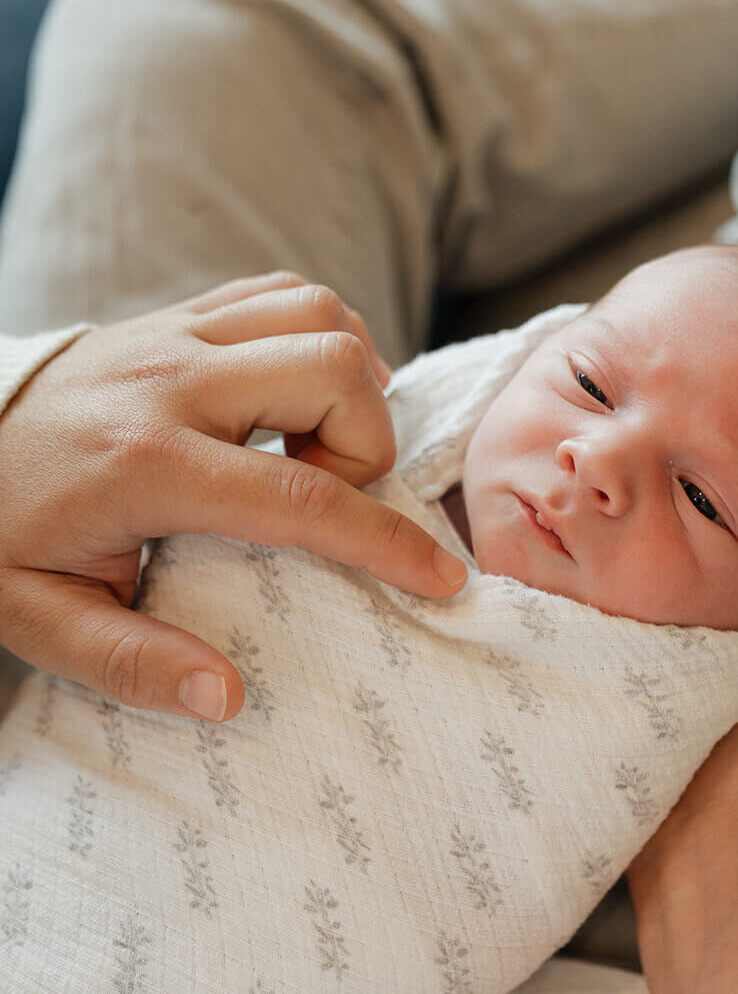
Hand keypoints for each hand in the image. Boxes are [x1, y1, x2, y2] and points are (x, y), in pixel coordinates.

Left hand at [0, 273, 467, 719]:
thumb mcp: (38, 619)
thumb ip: (131, 663)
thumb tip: (225, 700)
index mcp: (146, 465)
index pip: (302, 497)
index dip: (386, 541)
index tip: (440, 577)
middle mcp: (169, 382)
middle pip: (332, 370)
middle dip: (368, 442)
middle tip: (331, 497)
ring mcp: (173, 334)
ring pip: (318, 314)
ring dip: (350, 380)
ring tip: (318, 446)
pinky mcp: (176, 315)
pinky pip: (282, 294)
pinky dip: (318, 337)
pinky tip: (299, 396)